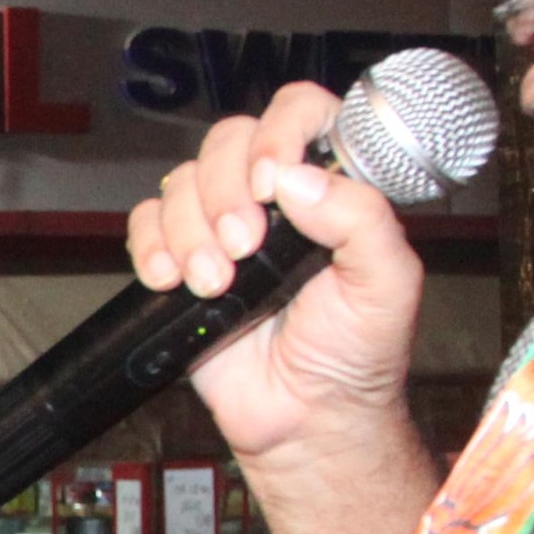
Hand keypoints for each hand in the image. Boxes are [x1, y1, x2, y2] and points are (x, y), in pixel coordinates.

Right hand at [125, 78, 428, 466]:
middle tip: (245, 248)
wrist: (304, 421)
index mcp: (332, 187)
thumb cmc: (356, 357)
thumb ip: (362, 219)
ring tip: (215, 284)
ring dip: (190, 232)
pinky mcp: (181, 260)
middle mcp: (275, 197)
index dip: (280, 131)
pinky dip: (152, 248)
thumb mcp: (388, 284)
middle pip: (229, 139)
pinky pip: (146, 222)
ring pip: (183, 181)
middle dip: (226, 193)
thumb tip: (296, 177)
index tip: (272, 182)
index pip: (303, 112)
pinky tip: (174, 281)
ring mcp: (223, 226)